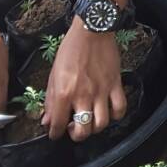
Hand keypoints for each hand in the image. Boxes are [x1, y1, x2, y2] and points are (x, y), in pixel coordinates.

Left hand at [43, 21, 126, 141]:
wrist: (92, 31)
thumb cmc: (70, 49)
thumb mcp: (53, 74)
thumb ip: (49, 99)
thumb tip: (46, 119)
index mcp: (63, 93)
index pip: (57, 125)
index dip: (54, 133)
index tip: (55, 133)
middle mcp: (83, 96)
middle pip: (83, 131)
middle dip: (76, 136)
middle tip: (74, 129)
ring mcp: (101, 91)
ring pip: (101, 124)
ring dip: (95, 128)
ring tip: (90, 121)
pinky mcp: (115, 84)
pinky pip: (120, 108)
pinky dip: (116, 115)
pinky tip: (109, 112)